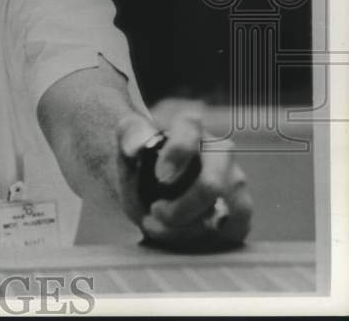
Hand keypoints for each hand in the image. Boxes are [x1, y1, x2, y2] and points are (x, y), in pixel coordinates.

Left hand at [117, 111, 252, 250]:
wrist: (147, 187)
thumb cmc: (139, 161)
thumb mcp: (127, 143)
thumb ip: (130, 136)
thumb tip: (137, 147)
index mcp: (190, 128)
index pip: (190, 130)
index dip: (177, 153)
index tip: (160, 176)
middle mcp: (219, 151)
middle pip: (211, 185)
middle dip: (179, 208)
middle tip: (155, 212)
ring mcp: (234, 182)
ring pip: (224, 214)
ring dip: (186, 229)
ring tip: (159, 227)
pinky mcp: (241, 211)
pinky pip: (232, 232)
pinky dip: (204, 240)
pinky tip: (180, 237)